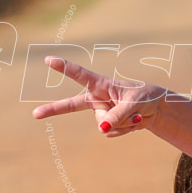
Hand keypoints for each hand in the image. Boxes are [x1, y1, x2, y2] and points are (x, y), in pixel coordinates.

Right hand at [31, 57, 167, 136]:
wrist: (156, 109)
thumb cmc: (145, 97)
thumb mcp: (134, 104)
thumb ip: (118, 115)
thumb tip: (102, 129)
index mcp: (102, 84)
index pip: (80, 75)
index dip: (64, 67)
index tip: (48, 59)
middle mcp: (97, 98)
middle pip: (71, 105)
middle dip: (53, 109)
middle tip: (35, 114)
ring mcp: (101, 112)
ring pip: (104, 124)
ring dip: (123, 123)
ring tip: (135, 115)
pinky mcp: (107, 124)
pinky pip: (111, 132)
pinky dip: (125, 130)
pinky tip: (134, 122)